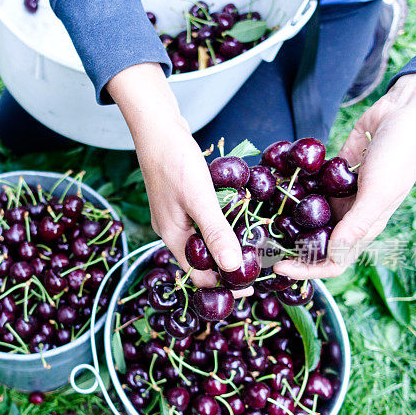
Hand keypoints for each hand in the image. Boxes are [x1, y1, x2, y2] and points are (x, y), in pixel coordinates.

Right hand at [106, 64, 243, 287]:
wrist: (157, 128)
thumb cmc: (176, 161)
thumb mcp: (200, 199)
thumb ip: (216, 233)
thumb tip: (232, 268)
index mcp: (172, 237)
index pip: (198, 274)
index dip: (223, 284)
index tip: (251, 286)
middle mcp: (172, 230)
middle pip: (202, 260)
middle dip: (227, 265)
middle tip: (258, 265)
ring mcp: (176, 215)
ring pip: (204, 240)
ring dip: (226, 242)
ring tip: (254, 243)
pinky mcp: (182, 200)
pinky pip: (204, 221)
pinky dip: (221, 223)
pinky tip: (238, 215)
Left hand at [275, 73, 415, 279]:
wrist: (406, 111)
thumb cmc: (400, 154)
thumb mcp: (380, 191)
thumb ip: (357, 224)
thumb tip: (333, 254)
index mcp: (364, 226)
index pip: (334, 261)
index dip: (308, 270)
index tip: (279, 267)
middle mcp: (350, 214)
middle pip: (315, 242)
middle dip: (290, 247)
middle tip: (260, 245)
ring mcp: (340, 194)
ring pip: (308, 215)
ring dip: (287, 217)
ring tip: (259, 217)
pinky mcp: (332, 173)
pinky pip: (308, 186)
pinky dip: (292, 187)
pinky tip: (272, 186)